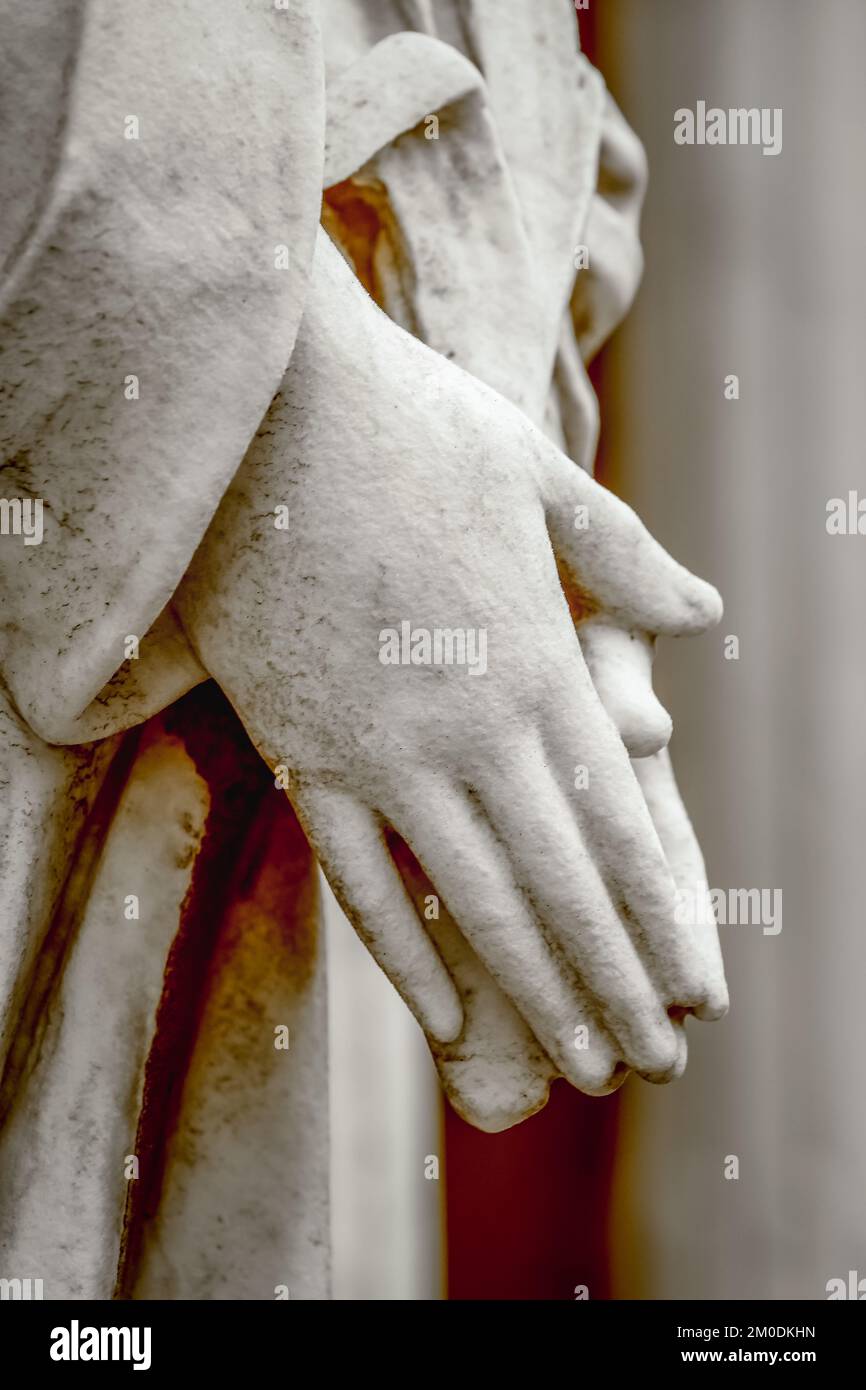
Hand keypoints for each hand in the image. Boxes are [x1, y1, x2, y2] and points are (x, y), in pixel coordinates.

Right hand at [176, 230, 722, 1113]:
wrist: (258, 410)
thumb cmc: (407, 423)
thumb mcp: (536, 473)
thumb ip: (624, 558)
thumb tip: (702, 613)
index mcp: (537, 664)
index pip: (619, 825)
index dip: (661, 919)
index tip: (698, 994)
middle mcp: (469, 728)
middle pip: (559, 888)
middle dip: (614, 985)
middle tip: (652, 1066)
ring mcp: (381, 751)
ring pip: (471, 903)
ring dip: (530, 993)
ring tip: (576, 1066)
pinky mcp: (304, 751)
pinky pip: (359, 877)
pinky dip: (403, 954)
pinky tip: (437, 1016)